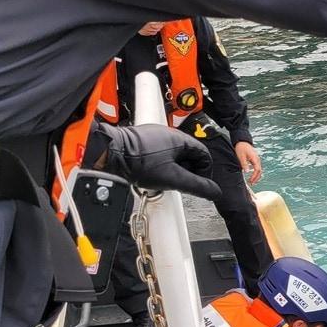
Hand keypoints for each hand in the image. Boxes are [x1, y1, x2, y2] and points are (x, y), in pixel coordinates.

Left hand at [96, 123, 219, 200]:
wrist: (110, 154)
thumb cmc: (139, 162)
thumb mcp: (174, 179)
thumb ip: (198, 187)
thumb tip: (215, 192)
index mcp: (180, 139)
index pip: (204, 156)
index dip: (204, 173)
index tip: (196, 184)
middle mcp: (168, 134)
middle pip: (189, 156)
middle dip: (187, 172)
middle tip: (178, 183)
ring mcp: (154, 136)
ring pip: (174, 155)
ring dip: (173, 169)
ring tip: (162, 179)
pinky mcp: (142, 141)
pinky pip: (159, 154)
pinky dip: (160, 165)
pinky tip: (151, 173)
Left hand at [234, 141, 262, 184]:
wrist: (242, 141)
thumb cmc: (241, 147)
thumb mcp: (241, 156)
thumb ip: (244, 164)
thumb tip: (247, 172)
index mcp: (255, 159)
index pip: (257, 170)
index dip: (254, 177)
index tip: (250, 181)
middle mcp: (257, 160)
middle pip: (259, 171)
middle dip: (256, 178)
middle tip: (251, 183)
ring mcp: (257, 160)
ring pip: (259, 170)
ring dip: (256, 176)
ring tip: (251, 181)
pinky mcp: (255, 160)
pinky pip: (257, 168)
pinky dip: (255, 173)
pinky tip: (251, 175)